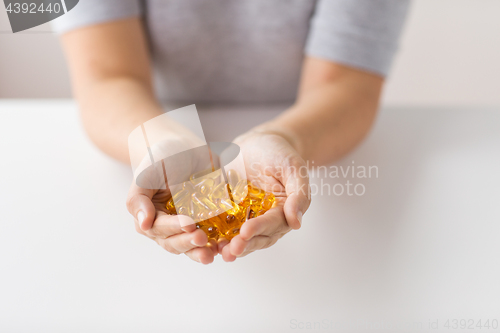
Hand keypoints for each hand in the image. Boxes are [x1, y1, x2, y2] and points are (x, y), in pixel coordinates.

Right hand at [126, 136, 217, 263]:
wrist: (185, 148)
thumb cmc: (162, 159)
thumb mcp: (146, 174)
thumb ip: (139, 199)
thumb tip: (144, 225)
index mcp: (152, 218)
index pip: (160, 228)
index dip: (173, 228)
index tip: (188, 224)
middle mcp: (169, 228)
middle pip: (175, 243)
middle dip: (188, 242)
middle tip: (201, 238)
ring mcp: (189, 228)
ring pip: (192, 247)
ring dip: (201, 252)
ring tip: (212, 253)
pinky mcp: (208, 224)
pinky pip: (212, 238)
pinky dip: (218, 244)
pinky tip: (224, 246)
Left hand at [219, 129, 310, 260]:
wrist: (259, 142)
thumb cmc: (280, 153)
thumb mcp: (294, 168)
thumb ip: (299, 194)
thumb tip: (296, 223)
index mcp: (284, 211)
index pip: (273, 223)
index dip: (260, 228)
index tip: (246, 232)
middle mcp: (266, 219)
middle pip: (257, 237)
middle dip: (244, 244)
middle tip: (231, 249)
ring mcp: (247, 218)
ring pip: (240, 237)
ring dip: (230, 246)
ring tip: (219, 252)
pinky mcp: (230, 213)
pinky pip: (223, 227)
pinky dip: (215, 235)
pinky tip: (205, 240)